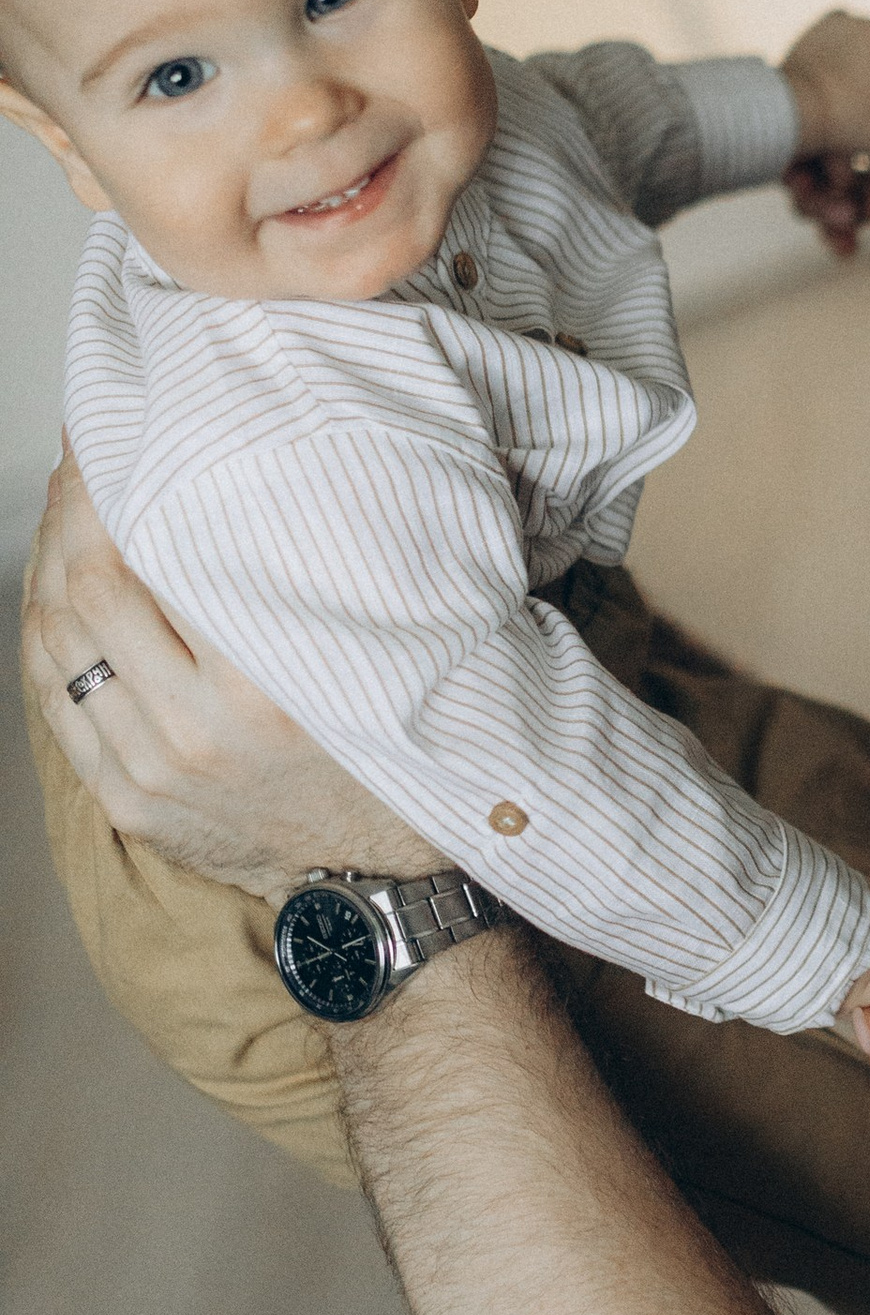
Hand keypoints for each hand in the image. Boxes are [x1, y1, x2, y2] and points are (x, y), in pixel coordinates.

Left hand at [25, 453, 434, 893]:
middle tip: (82, 460)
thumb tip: (236, 483)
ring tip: (65, 515)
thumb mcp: (362, 659)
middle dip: (72, 512)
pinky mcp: (126, 801)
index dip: (113, 490)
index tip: (112, 438)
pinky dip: (43, 635)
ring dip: (48, 564)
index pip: (148, 560)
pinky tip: (52, 593)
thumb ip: (302, 582)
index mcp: (264, 689)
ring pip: (56, 642)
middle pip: (89, 592)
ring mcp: (151, 773)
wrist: (376, 877)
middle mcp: (197, 733)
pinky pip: (53, 700)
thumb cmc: (382, 750)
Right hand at [799, 23, 869, 281]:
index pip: (851, 96)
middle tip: (812, 207)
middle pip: (840, 138)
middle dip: (813, 171)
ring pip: (846, 176)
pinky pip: (867, 209)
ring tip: (835, 231)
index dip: (816, 125)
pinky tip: (844, 249)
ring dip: (827, 201)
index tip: (797, 159)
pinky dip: (847, 226)